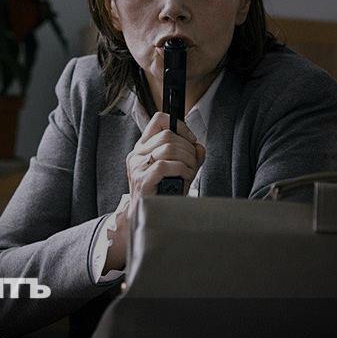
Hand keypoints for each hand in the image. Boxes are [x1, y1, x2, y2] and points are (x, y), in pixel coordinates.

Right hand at [103, 112, 205, 273]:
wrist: (148, 217)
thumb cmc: (163, 193)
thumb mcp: (178, 169)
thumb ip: (190, 155)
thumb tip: (199, 146)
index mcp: (143, 147)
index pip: (159, 120)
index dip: (179, 125)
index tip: (190, 139)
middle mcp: (137, 154)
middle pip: (168, 135)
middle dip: (188, 148)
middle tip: (193, 162)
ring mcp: (137, 166)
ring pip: (169, 149)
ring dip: (187, 160)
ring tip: (189, 172)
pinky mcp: (142, 179)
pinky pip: (166, 165)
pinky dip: (182, 170)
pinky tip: (184, 178)